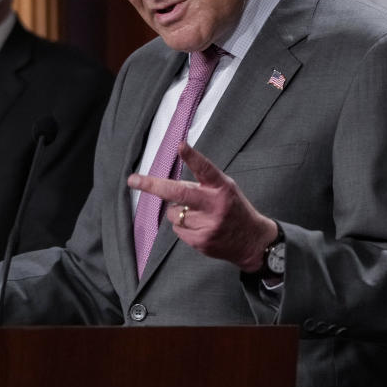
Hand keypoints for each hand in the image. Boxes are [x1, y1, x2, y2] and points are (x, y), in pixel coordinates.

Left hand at [127, 143, 277, 272]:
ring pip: (174, 213)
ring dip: (178, 212)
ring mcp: (208, 224)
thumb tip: (170, 185)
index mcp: (223, 187)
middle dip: (153, 186)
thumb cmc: (234, 209)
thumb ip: (202, 184)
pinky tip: (201, 228)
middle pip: (179, 192)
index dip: (192, 157)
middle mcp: (215, 205)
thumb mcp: (226, 189)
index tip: (181, 145)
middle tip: (133, 180)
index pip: (206, 169)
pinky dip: (183, 227)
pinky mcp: (201, 241)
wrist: (252, 241)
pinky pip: (177, 229)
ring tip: (200, 216)